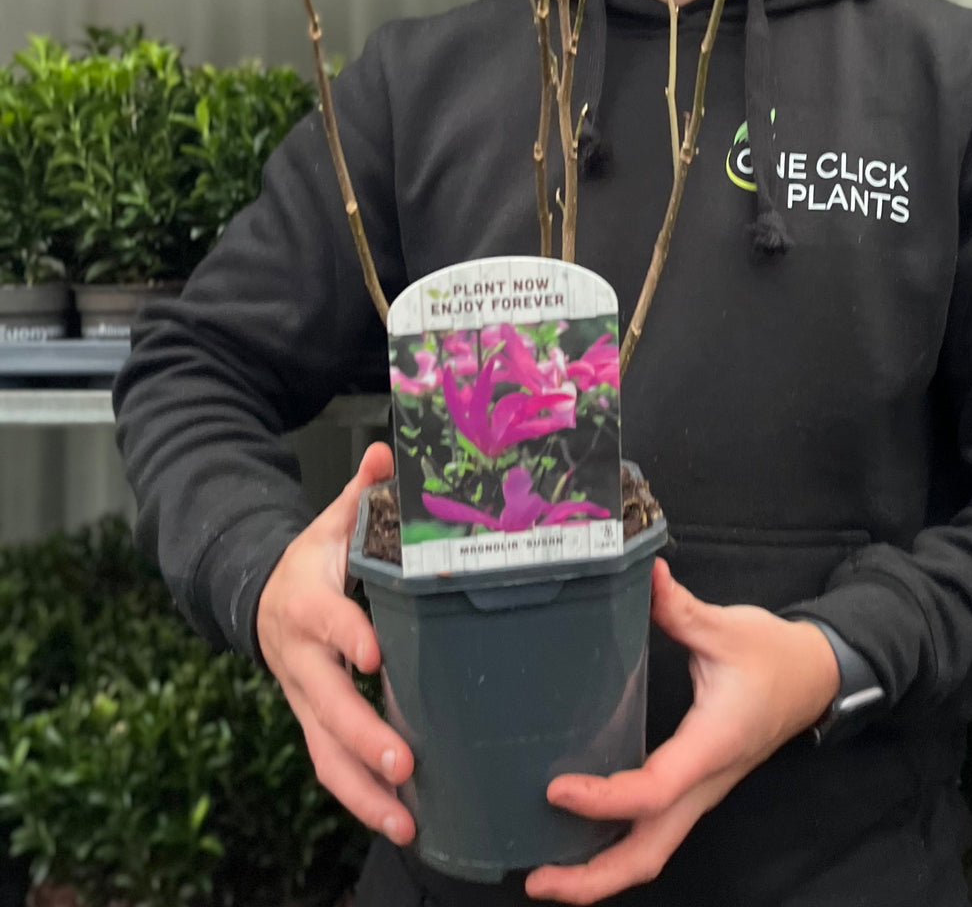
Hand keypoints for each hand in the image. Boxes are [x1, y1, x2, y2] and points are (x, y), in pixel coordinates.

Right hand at [257, 441, 414, 846]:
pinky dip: (359, 797)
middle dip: (363, 735)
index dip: (347, 635)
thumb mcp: (334, 521)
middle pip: (325, 702)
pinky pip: (328, 766)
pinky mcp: (312, 723)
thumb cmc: (315, 560)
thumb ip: (365, 492)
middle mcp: (301, 658)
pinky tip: (400, 821)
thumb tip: (389, 451)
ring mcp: (303, 697)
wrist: (262, 596)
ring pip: (322, 751)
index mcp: (308, 601)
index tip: (374, 654)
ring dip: (362, 790)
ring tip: (406, 822)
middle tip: (405, 762)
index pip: (326, 619)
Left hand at [525, 559, 840, 903]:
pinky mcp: (694, 786)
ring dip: (600, 871)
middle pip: (649, 853)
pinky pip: (654, 831)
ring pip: (652, 852)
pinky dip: (614, 845)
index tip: (556, 790)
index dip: (604, 799)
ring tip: (545, 874)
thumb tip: (646, 573)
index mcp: (711, 746)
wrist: (814, 677)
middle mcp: (704, 782)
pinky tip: (578, 836)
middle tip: (536, 880)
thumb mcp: (728, 628)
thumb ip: (680, 609)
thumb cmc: (774, 657)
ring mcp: (700, 791)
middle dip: (593, 877)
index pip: (654, 791)